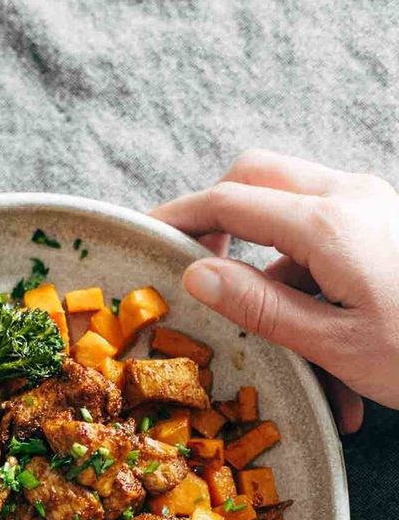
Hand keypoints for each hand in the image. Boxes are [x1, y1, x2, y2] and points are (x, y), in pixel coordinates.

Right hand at [152, 149, 398, 431]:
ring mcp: (370, 203)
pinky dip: (303, 274)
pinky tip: (318, 340)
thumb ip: (259, 304)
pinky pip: (323, 228)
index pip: (229, 201)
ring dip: (266, 257)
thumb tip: (196, 275)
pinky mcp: (381, 222)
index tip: (145, 235)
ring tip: (275, 336)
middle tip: (192, 261)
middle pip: (257, 175)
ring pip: (290, 204)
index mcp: (327, 224)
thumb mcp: (331, 344)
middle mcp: (349, 196)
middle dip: (216, 212)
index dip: (179, 216)